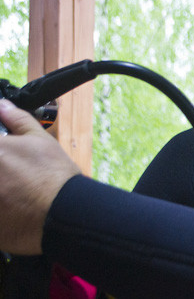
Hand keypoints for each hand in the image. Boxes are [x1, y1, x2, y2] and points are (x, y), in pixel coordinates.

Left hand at [0, 99, 80, 254]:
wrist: (63, 212)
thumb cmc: (54, 175)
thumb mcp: (40, 141)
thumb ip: (17, 120)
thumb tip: (3, 106)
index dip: (1, 146)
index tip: (7, 151)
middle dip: (3, 167)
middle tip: (13, 170)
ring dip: (3, 184)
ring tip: (13, 188)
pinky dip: (2, 205)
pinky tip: (12, 203)